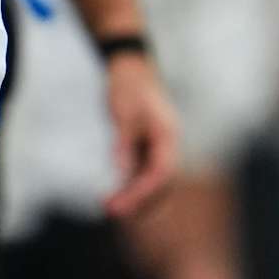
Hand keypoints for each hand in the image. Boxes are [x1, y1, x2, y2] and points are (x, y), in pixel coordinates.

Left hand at [103, 49, 179, 219]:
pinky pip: (144, 173)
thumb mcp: (123, 112)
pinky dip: (132, 186)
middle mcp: (168, 145)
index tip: (122, 205)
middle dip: (139, 201)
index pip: (161, 174)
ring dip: (136, 197)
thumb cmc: (129, 85)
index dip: (143, 193)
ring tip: (111, 208)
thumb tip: (122, 172)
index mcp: (168, 136)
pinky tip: (116, 194)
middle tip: (112, 212)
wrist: (132, 67)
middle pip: (161, 184)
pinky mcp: (148, 147)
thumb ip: (125, 142)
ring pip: (153, 181)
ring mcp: (159, 147)